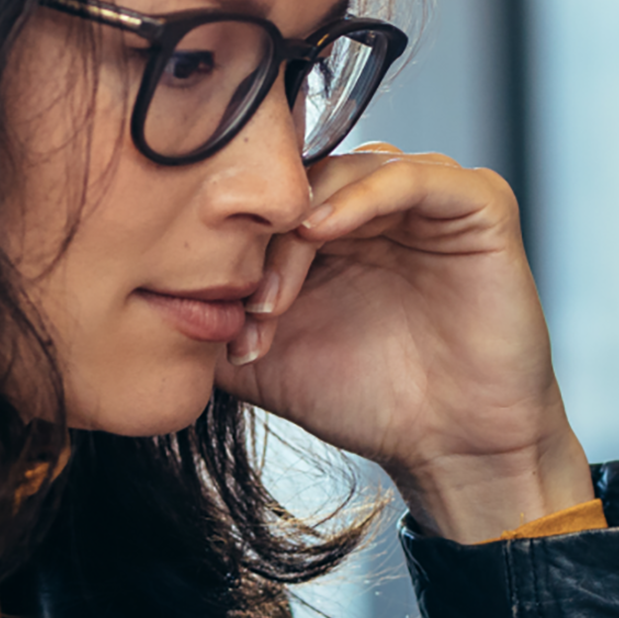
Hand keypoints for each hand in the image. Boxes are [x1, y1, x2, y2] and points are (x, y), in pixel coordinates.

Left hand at [215, 147, 592, 541]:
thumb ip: (211, 321)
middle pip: (303, 178)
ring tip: (277, 288)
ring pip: (348, 169)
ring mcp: (429, 198)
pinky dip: (362, 196)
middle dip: (263, 237)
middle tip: (247, 303)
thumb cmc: (368, 404)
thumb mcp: (263, 361)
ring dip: (300, 223)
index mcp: (331, 230)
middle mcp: (378, 204)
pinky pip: (414, 175)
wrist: (450, 447)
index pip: (269, 197)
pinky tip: (321, 229)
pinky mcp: (477, 204)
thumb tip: (142, 302)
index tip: (216, 309)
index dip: (235, 242)